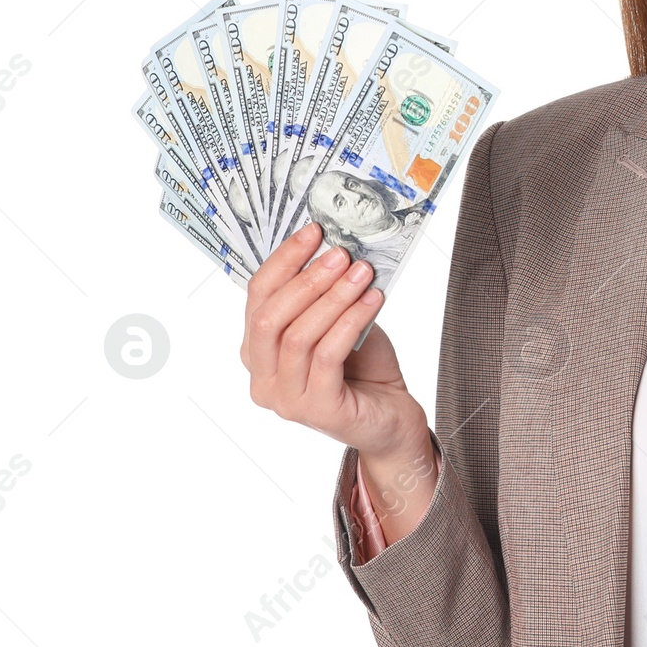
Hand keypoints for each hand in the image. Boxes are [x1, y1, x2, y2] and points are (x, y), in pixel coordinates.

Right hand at [241, 223, 428, 465]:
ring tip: (363, 274)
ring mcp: (286, 399)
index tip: (313, 232)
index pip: (257, 297)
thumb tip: (332, 248)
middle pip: (269, 317)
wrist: (390, 414)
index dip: (283, 261)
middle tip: (340, 254)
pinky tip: (372, 301)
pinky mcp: (317, 411)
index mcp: (257, 352)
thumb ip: (324, 295)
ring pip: (298, 336)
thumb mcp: (337, 321)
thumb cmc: (361, 366)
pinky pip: (327, 356)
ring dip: (333, 298)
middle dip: (307, 279)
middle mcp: (262, 378)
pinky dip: (350, 322)